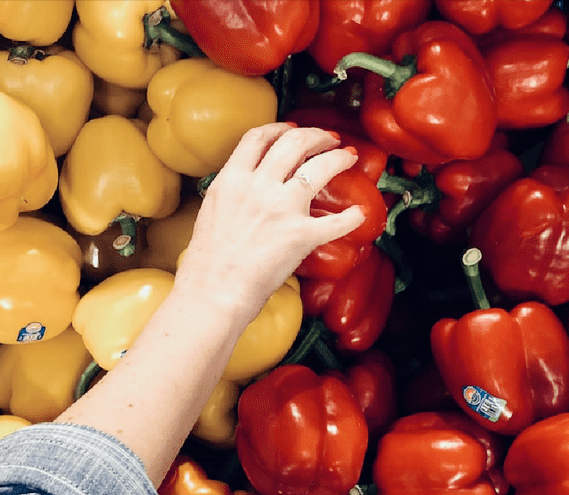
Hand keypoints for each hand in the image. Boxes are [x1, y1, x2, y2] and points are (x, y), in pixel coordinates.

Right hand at [175, 122, 363, 319]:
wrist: (212, 291)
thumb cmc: (207, 263)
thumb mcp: (211, 212)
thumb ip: (231, 194)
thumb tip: (245, 191)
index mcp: (231, 180)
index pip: (258, 138)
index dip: (280, 128)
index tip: (293, 128)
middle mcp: (258, 186)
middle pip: (294, 142)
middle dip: (317, 135)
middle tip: (330, 139)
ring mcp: (281, 208)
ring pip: (320, 166)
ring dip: (339, 157)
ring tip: (349, 157)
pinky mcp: (301, 235)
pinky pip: (337, 221)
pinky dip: (353, 217)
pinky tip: (360, 213)